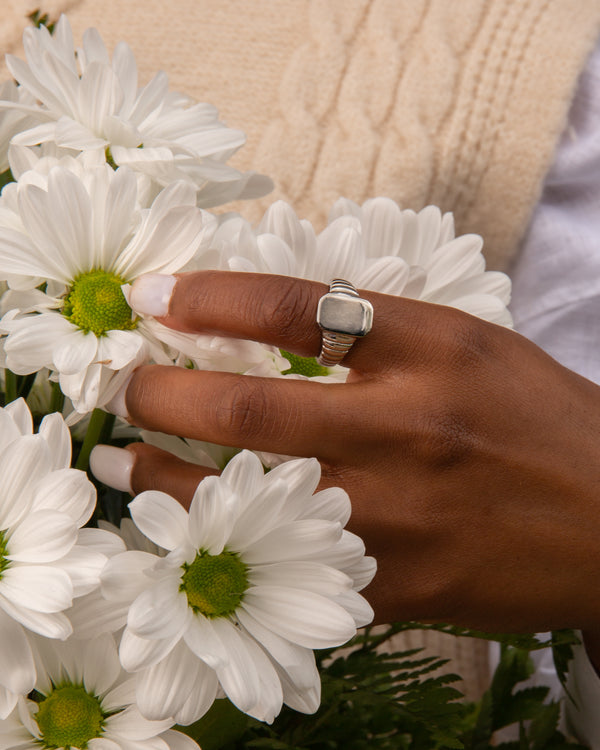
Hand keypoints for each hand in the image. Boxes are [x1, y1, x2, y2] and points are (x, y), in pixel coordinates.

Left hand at [98, 270, 599, 631]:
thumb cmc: (538, 419)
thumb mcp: (466, 344)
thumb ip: (375, 331)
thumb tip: (267, 320)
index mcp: (430, 347)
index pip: (294, 308)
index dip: (207, 297)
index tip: (151, 296)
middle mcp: (408, 426)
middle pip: (249, 407)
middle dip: (162, 392)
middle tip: (123, 383)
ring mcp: (399, 513)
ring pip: (245, 496)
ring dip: (164, 476)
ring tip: (122, 456)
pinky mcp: (397, 583)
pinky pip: (285, 564)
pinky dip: (222, 541)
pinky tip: (185, 526)